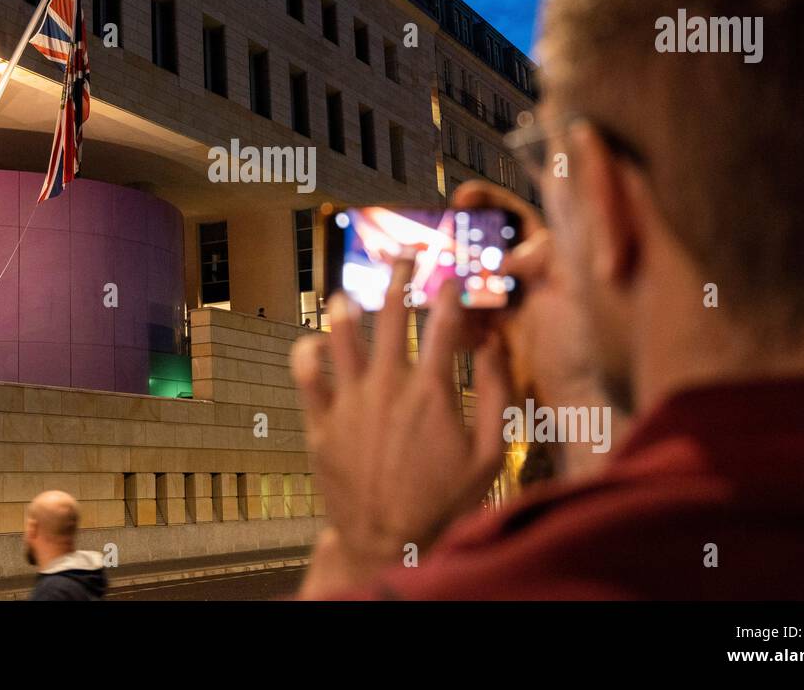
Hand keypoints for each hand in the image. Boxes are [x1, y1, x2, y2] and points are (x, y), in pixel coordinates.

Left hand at [291, 257, 515, 593]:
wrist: (391, 544)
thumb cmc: (445, 503)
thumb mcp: (491, 454)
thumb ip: (497, 395)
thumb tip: (495, 346)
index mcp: (432, 392)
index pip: (444, 323)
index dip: (451, 293)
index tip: (453, 277)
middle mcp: (387, 387)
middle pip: (391, 314)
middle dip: (399, 278)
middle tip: (403, 259)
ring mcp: (350, 403)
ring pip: (340, 335)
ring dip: (345, 307)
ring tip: (348, 293)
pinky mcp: (321, 425)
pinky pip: (305, 375)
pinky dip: (307, 353)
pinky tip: (313, 343)